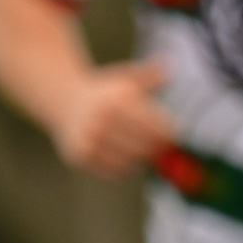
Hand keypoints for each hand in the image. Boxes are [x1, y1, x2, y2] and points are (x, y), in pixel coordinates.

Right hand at [53, 60, 175, 178]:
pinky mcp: (81, 156)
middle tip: (165, 148)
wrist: (65, 102)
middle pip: (146, 145)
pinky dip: (127, 168)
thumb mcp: (127, 79)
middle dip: (159, 148)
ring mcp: (89, 139)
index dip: (170, 133)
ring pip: (131, 160)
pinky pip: (114, 171)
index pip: (156, 126)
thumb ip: (149, 75)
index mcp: (116, 100)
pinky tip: (131, 158)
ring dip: (144, 159)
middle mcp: (101, 119)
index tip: (177, 134)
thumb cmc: (106, 92)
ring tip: (148, 152)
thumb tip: (170, 70)